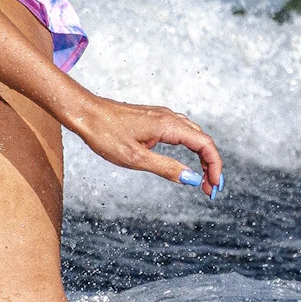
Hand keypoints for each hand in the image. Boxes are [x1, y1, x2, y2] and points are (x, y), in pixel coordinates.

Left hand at [70, 95, 224, 198]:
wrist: (86, 113)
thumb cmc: (106, 134)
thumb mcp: (136, 158)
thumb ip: (166, 168)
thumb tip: (190, 179)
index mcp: (168, 126)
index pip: (205, 144)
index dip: (214, 166)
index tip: (214, 185)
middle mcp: (169, 118)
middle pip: (202, 140)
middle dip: (210, 164)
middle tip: (209, 188)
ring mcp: (162, 117)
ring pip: (192, 136)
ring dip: (201, 157)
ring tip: (201, 179)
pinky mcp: (154, 120)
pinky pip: (181, 133)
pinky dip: (189, 148)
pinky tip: (185, 161)